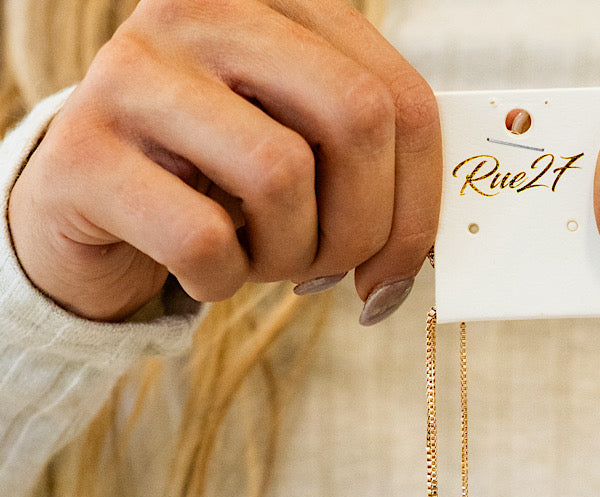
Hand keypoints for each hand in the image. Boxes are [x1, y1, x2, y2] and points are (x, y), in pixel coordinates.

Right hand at [8, 0, 440, 322]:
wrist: (90, 209)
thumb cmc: (216, 183)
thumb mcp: (302, 150)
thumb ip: (371, 164)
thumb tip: (429, 246)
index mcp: (277, 2)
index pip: (400, 97)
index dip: (421, 203)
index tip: (403, 268)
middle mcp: (201, 11)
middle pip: (357, 122)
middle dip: (365, 228)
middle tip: (334, 270)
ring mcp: (134, 72)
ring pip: (281, 177)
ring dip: (290, 256)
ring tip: (260, 258)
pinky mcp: (85, 153)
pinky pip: (203, 240)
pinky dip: (223, 282)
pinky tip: (206, 271)